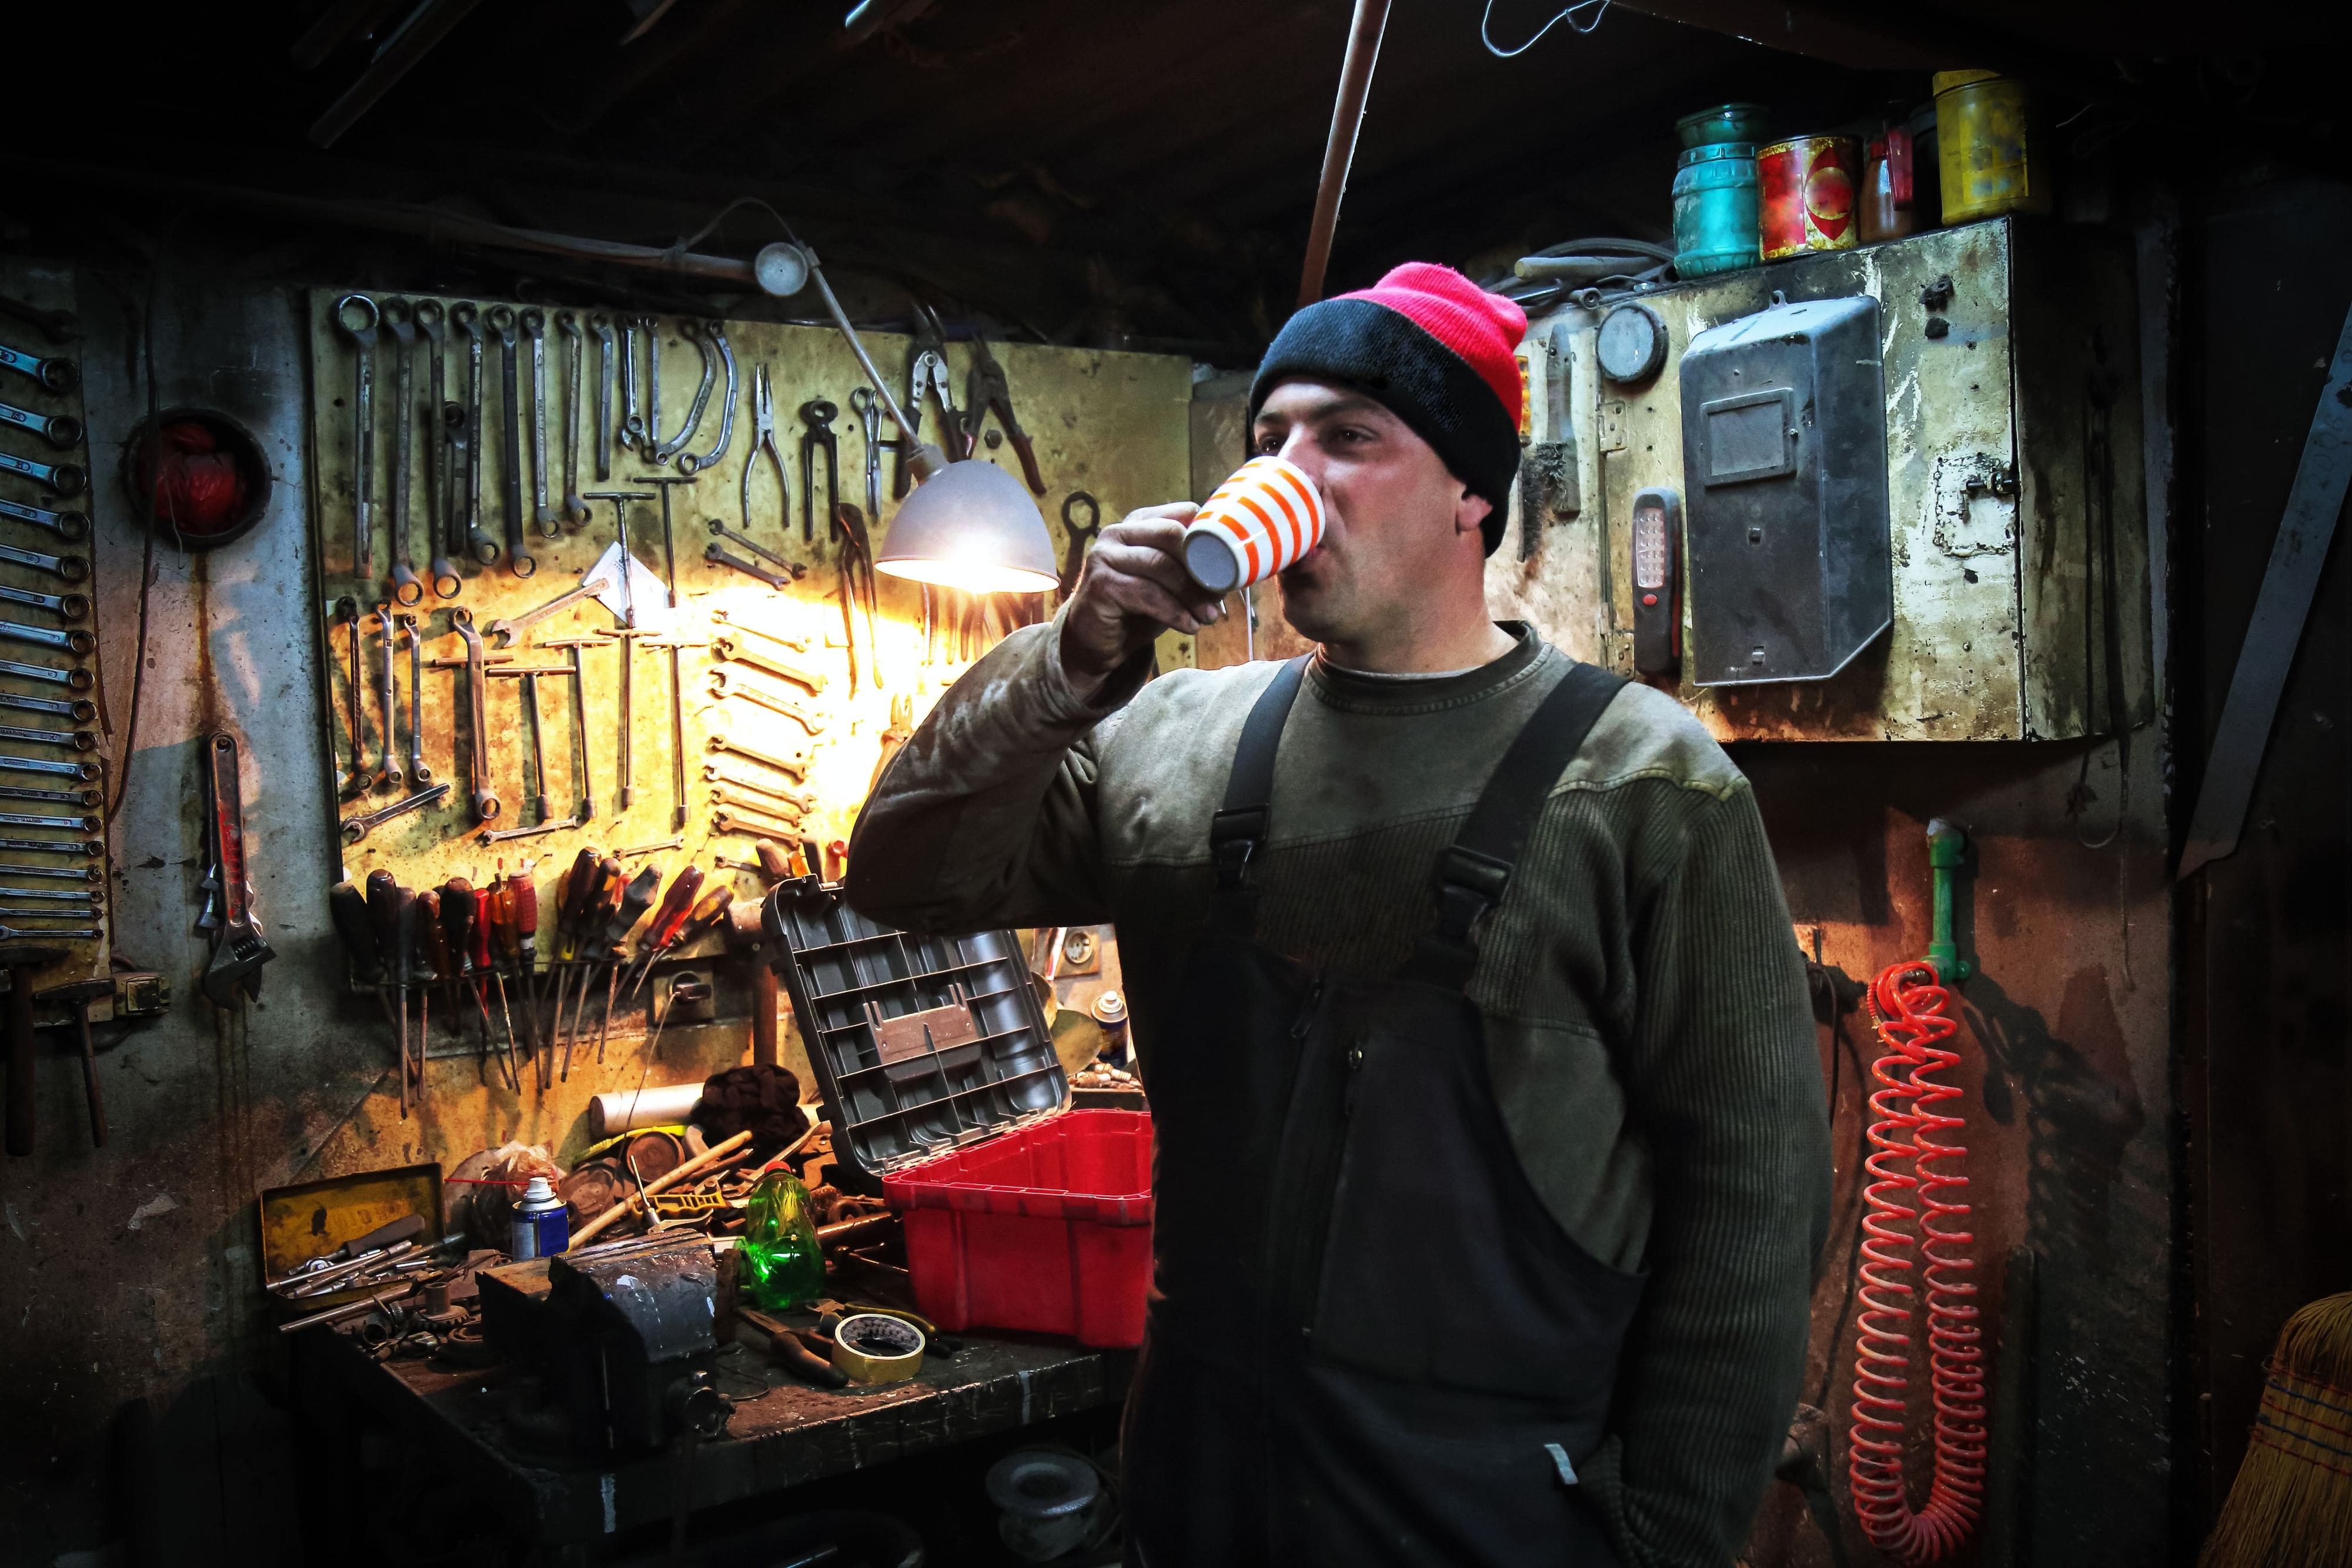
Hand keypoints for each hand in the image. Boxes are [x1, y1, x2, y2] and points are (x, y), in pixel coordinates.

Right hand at [1059, 504, 1224, 694]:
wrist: (1097, 640)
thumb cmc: (1138, 608)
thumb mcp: (1171, 584)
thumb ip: (1195, 570)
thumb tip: (1237, 569)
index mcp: (1140, 523)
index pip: (1184, 514)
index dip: (1211, 538)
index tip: (1232, 566)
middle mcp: (1118, 532)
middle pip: (1172, 535)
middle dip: (1202, 567)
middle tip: (1220, 596)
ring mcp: (1105, 556)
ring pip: (1160, 566)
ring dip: (1191, 595)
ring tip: (1209, 617)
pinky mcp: (1100, 584)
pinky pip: (1146, 594)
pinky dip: (1173, 612)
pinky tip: (1189, 626)